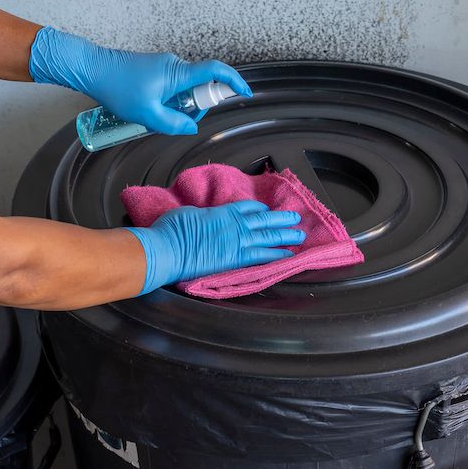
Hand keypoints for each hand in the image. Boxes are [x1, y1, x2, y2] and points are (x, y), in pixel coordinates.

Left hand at [28, 26, 252, 134]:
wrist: (91, 69)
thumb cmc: (117, 88)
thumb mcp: (147, 115)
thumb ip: (174, 124)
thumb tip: (191, 126)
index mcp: (178, 73)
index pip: (215, 71)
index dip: (233, 81)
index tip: (244, 92)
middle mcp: (175, 65)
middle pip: (200, 87)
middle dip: (194, 107)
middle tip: (174, 121)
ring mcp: (165, 66)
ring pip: (184, 89)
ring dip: (177, 106)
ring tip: (152, 115)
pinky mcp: (155, 69)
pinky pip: (172, 87)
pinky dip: (168, 101)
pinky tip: (147, 108)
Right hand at [126, 201, 303, 294]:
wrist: (168, 250)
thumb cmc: (171, 230)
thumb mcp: (189, 214)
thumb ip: (203, 216)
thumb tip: (205, 219)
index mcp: (222, 212)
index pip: (246, 208)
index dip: (259, 208)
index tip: (267, 209)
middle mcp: (234, 225)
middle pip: (264, 220)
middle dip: (281, 219)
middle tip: (295, 218)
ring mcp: (237, 242)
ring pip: (269, 236)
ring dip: (286, 235)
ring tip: (299, 235)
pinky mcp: (236, 260)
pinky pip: (263, 256)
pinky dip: (277, 255)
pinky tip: (288, 255)